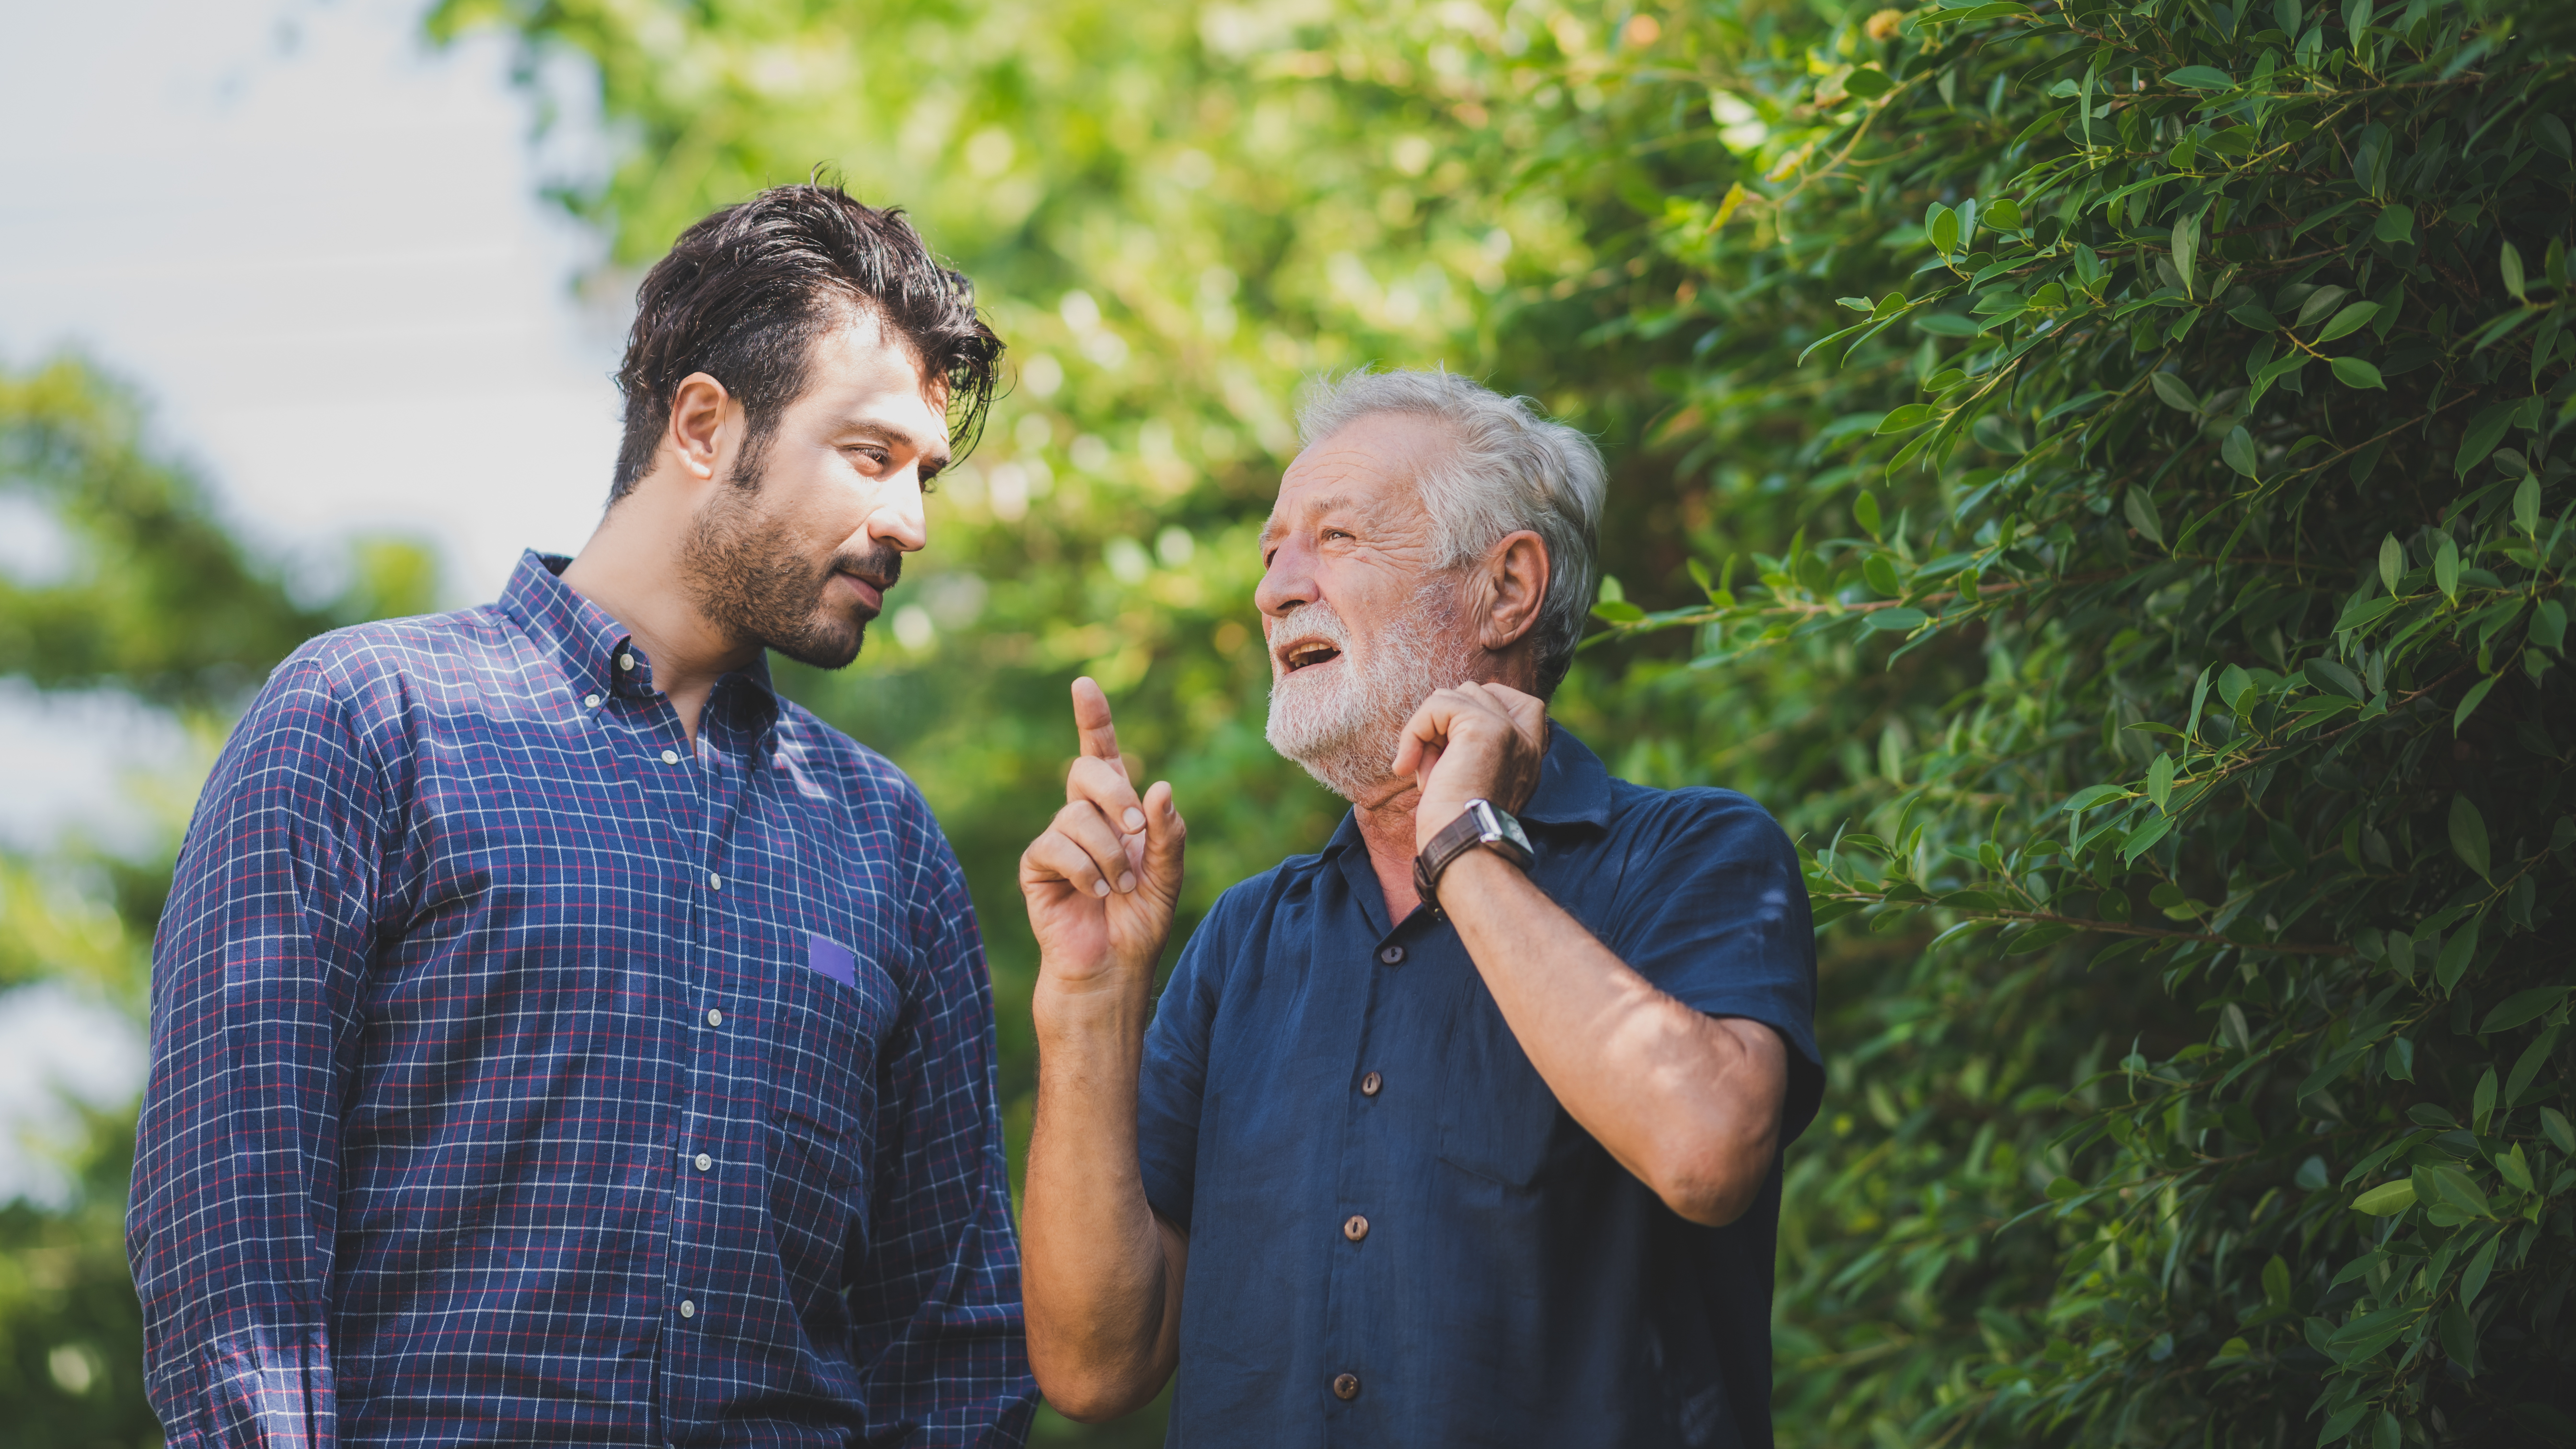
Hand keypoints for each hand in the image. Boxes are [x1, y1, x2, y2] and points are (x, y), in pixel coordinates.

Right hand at [1020, 678, 1185, 994]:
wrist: (1112, 969)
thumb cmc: (1141, 922)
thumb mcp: (1168, 876)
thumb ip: (1168, 833)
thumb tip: (1161, 787)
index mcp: (1118, 809)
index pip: (1104, 753)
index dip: (1093, 718)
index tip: (1084, 685)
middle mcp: (1084, 816)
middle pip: (1087, 769)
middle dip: (1115, 795)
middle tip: (1135, 832)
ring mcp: (1058, 839)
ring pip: (1074, 814)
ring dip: (1107, 853)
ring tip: (1116, 888)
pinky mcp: (1036, 865)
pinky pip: (1055, 847)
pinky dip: (1083, 871)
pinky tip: (1094, 895)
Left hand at [1390, 682, 1548, 851]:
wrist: (1463, 847)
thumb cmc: (1457, 827)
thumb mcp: (1471, 782)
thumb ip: (1472, 751)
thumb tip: (1441, 725)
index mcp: (1529, 756)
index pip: (1524, 704)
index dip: (1484, 705)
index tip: (1453, 738)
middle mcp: (1525, 740)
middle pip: (1476, 694)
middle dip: (1444, 723)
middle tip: (1433, 764)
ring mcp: (1508, 730)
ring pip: (1454, 696)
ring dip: (1427, 730)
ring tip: (1425, 770)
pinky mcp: (1483, 727)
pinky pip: (1437, 705)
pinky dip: (1414, 732)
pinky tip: (1407, 765)